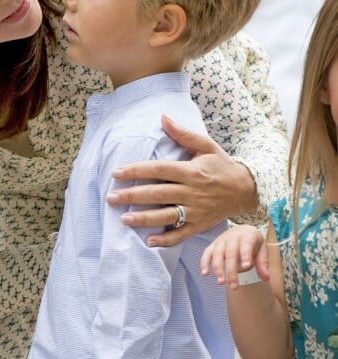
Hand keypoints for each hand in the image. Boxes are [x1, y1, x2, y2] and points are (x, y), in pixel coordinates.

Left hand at [105, 115, 258, 246]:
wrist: (247, 189)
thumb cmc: (221, 165)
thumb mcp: (206, 145)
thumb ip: (183, 134)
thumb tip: (163, 117)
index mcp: (191, 171)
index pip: (159, 170)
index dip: (136, 171)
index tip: (116, 173)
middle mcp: (192, 192)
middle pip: (158, 194)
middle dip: (132, 196)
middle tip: (110, 198)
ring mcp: (196, 211)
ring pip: (167, 216)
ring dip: (144, 219)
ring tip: (123, 219)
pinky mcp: (200, 225)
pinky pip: (181, 235)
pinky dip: (166, 240)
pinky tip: (148, 241)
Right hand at [200, 224, 269, 289]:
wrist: (242, 230)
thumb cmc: (253, 242)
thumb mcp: (262, 249)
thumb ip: (263, 263)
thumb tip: (265, 278)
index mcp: (247, 236)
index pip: (246, 245)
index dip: (245, 255)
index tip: (246, 266)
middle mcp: (232, 237)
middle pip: (230, 253)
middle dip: (231, 270)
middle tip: (233, 286)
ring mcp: (221, 240)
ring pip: (217, 254)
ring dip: (217, 269)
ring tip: (220, 282)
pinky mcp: (213, 245)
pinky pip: (206, 253)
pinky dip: (204, 262)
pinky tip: (204, 273)